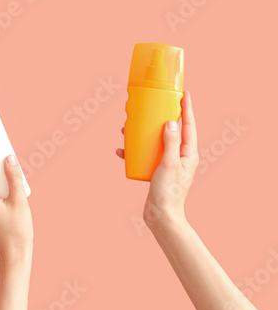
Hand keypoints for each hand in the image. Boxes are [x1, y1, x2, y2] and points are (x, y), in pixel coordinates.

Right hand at [116, 91, 196, 230]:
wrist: (161, 216)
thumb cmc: (169, 192)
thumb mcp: (170, 164)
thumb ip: (172, 143)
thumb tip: (171, 122)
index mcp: (188, 153)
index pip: (189, 125)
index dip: (187, 108)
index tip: (184, 93)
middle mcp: (180, 156)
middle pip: (170, 130)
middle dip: (158, 118)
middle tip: (149, 107)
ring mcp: (168, 163)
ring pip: (154, 141)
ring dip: (141, 133)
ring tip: (126, 129)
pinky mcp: (156, 170)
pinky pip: (144, 155)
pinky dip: (133, 151)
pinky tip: (121, 151)